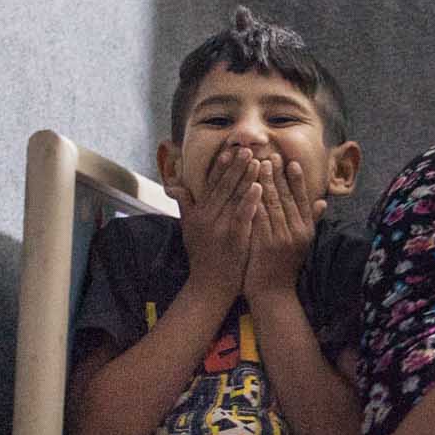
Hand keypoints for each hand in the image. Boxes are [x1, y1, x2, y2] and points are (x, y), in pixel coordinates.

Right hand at [172, 142, 259, 301]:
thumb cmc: (202, 257)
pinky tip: (259, 188)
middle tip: (249, 148)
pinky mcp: (232, 239)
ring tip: (257, 161)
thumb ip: (185, 205)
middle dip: (236, 166)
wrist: (208, 286)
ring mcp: (219, 227)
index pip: (211, 184)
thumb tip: (175, 185)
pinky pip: (241, 216)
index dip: (221, 167)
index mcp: (198, 213)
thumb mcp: (188, 229)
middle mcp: (207, 217)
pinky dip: (249, 201)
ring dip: (245, 177)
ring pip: (233, 197)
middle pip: (223, 186)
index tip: (230, 150)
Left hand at [244, 150, 324, 299]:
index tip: (290, 161)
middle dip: (279, 175)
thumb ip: (312, 221)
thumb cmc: (284, 267)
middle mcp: (297, 233)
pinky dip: (253, 200)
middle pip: (288, 197)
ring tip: (258, 163)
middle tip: (271, 154)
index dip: (297, 180)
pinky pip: (259, 217)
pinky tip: (247, 186)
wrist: (273, 293)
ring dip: (265, 182)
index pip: (303, 199)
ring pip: (273, 204)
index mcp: (306, 231)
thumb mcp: (302, 244)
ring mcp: (282, 239)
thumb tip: (323, 203)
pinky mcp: (265, 244)